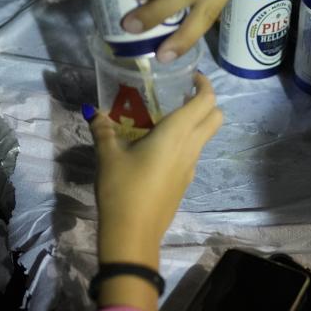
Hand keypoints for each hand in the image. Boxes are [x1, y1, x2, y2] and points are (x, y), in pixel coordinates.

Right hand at [89, 73, 222, 266]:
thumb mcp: (108, 156)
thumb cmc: (123, 188)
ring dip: (195, 123)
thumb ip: (104, 130)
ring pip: (205, 136)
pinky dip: (185, 142)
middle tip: (180, 95)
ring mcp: (191, 166)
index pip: (206, 101)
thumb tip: (94, 112)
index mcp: (177, 133)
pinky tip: (158, 146)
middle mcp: (191, 147)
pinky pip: (193, 153)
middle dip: (205, 102)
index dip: (204, 84)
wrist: (133, 233)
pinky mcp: (185, 181)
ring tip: (164, 118)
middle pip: (215, 117)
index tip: (190, 77)